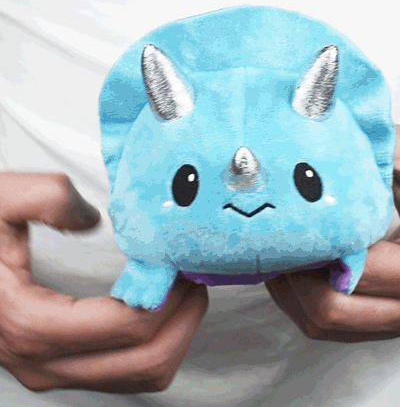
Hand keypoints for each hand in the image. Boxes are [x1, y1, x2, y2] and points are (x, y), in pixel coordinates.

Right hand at [0, 172, 207, 392]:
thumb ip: (46, 198)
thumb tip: (95, 218)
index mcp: (33, 323)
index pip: (129, 326)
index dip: (168, 296)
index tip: (181, 264)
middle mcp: (45, 360)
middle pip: (146, 361)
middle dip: (184, 319)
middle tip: (193, 278)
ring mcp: (53, 369)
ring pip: (141, 375)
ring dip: (174, 336)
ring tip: (182, 292)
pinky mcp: (61, 365)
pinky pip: (126, 371)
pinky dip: (154, 344)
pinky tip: (157, 308)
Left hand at [266, 126, 399, 341]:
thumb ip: (373, 148)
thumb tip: (317, 139)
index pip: (358, 269)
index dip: (315, 248)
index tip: (291, 223)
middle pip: (333, 310)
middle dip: (293, 278)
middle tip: (276, 243)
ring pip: (326, 325)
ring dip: (291, 295)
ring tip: (277, 257)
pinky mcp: (388, 321)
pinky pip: (333, 327)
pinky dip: (302, 303)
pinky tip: (293, 273)